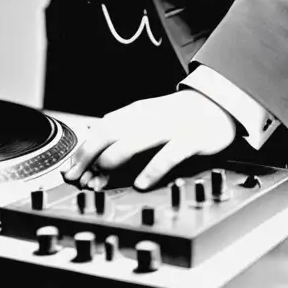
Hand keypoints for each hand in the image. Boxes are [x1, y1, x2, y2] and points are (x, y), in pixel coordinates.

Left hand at [62, 90, 237, 190]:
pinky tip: (141, 183)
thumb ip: (123, 134)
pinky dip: (152, 168)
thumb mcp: (147, 120)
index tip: (70, 171)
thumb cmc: (178, 116)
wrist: (217, 104)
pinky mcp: (191, 139)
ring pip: (134, 140)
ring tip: (99, 177)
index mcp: (135, 113)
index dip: (83, 150)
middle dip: (89, 155)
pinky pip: (169, 154)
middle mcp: (148, 117)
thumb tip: (93, 148)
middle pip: (110, 132)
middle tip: (78, 178)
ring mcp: (170, 127)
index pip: (100, 128)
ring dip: (113, 159)